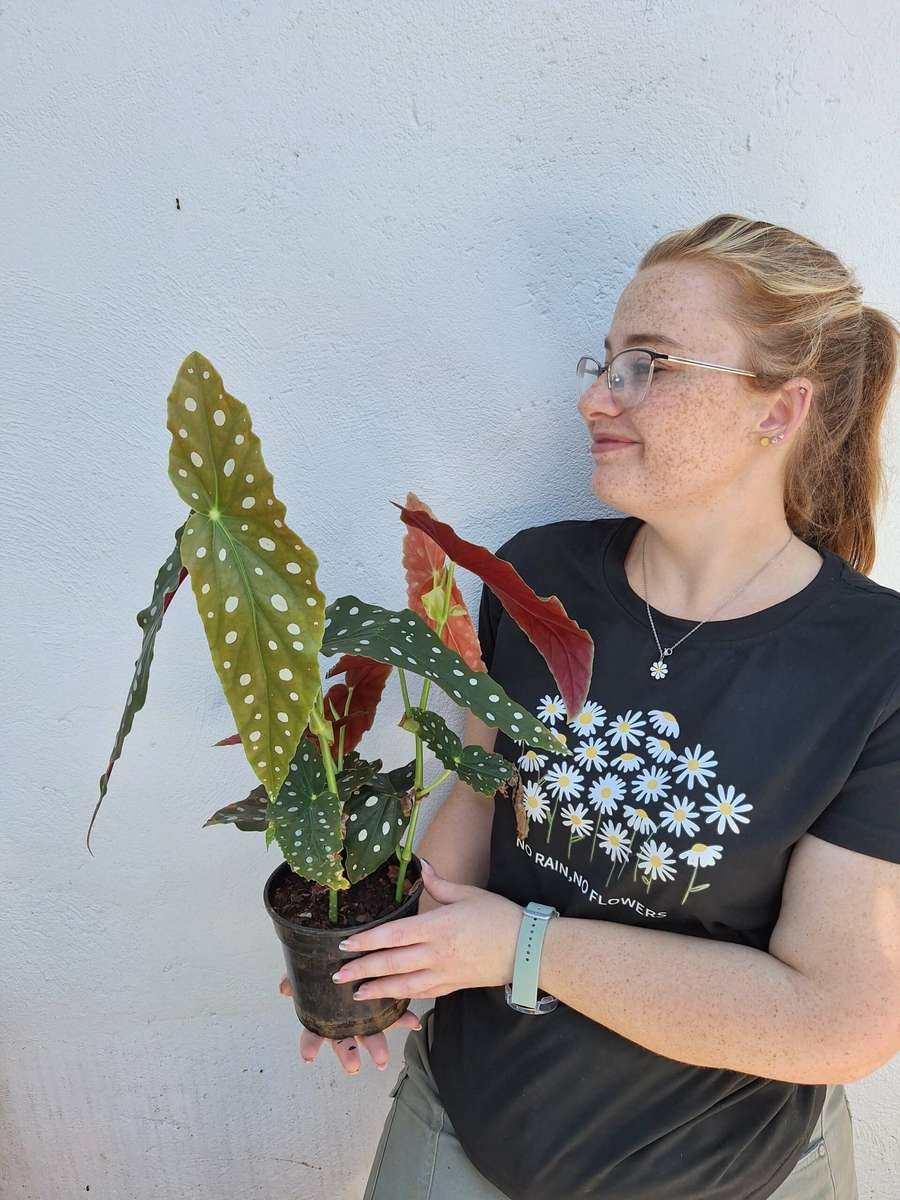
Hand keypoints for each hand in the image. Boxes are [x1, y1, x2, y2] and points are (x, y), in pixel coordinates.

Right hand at [278, 975, 422, 1074]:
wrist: (357, 951)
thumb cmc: (328, 967)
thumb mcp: (310, 969)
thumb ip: (297, 978)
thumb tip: (284, 988)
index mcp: (326, 1016)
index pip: (314, 1034)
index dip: (311, 1045)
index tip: (308, 1057)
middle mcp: (345, 1022)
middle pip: (344, 1043)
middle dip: (349, 1055)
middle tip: (353, 1066)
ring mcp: (365, 1017)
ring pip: (370, 1035)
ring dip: (377, 1047)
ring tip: (382, 1060)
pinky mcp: (384, 1006)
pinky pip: (395, 1015)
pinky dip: (404, 1019)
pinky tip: (413, 1022)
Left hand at [328, 858, 522, 1000]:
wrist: (528, 949)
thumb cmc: (499, 917)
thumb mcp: (468, 893)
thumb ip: (439, 884)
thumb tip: (422, 867)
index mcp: (437, 926)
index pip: (394, 934)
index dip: (368, 940)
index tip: (346, 944)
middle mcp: (436, 953)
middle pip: (392, 963)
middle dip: (362, 970)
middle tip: (337, 975)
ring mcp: (444, 972)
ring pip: (404, 985)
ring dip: (377, 990)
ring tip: (356, 994)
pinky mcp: (453, 985)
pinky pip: (423, 993)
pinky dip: (404, 997)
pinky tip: (391, 998)